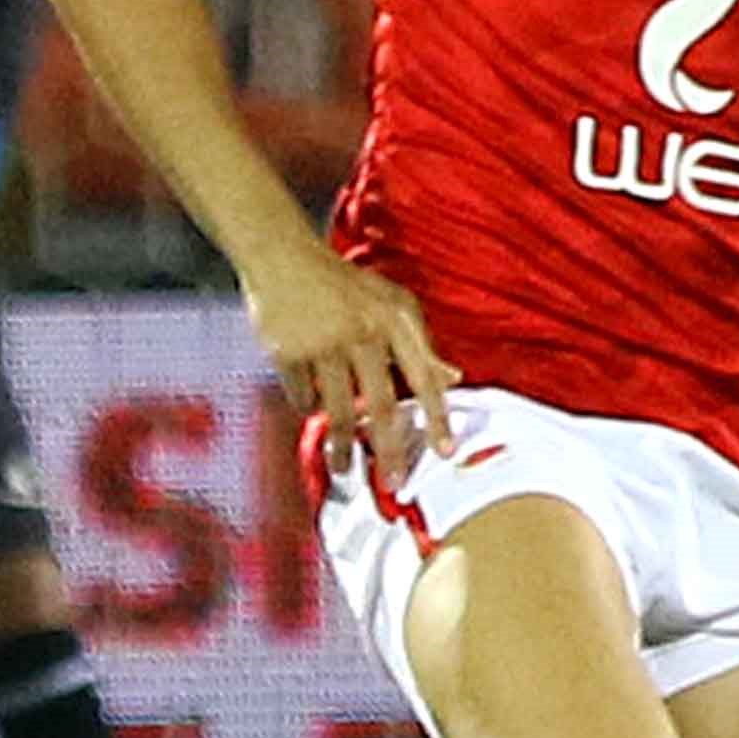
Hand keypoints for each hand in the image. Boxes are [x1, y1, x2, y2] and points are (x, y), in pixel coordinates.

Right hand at [244, 238, 458, 484]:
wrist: (284, 255)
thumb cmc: (345, 285)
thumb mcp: (391, 303)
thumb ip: (421, 343)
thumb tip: (454, 378)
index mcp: (395, 320)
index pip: (423, 376)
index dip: (436, 416)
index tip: (445, 452)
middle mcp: (363, 332)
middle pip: (381, 405)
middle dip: (389, 449)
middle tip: (394, 482)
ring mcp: (324, 343)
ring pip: (338, 410)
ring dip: (341, 445)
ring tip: (343, 468)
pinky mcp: (287, 351)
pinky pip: (303, 397)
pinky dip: (308, 408)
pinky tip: (310, 409)